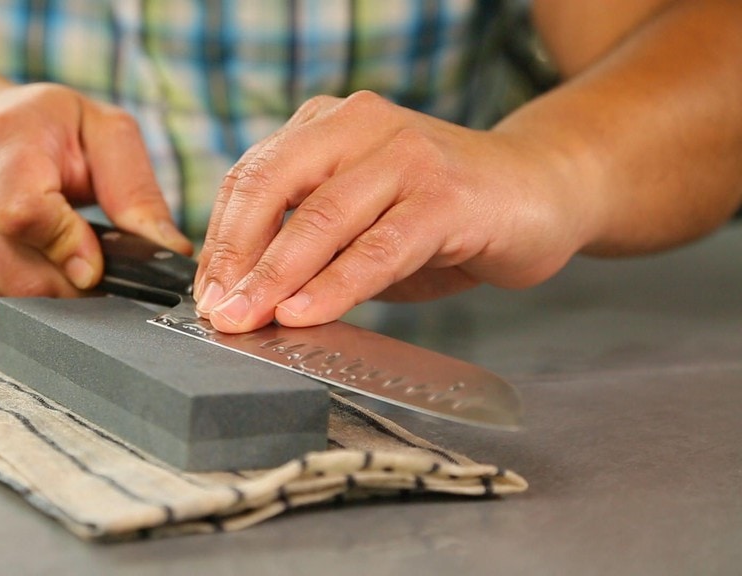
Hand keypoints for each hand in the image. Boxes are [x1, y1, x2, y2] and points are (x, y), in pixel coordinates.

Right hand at [0, 83, 191, 310]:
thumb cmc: (46, 132)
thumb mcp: (104, 133)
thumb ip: (136, 190)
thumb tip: (167, 250)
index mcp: (5, 138)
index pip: (23, 213)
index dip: (67, 248)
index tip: (96, 264)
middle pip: (22, 275)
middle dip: (73, 285)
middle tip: (92, 262)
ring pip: (7, 298)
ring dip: (49, 291)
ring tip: (55, 251)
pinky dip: (17, 293)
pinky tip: (22, 258)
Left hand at [193, 91, 594, 332]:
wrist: (542, 189)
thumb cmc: (440, 212)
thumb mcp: (359, 221)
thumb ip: (307, 244)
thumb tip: (243, 296)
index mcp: (327, 125)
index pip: (251, 177)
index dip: (220, 239)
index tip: (205, 293)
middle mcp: (360, 124)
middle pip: (273, 188)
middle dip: (236, 257)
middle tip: (217, 313)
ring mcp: (405, 155)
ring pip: (321, 218)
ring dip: (275, 277)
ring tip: (247, 319)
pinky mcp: (447, 195)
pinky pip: (377, 247)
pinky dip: (335, 285)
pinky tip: (305, 313)